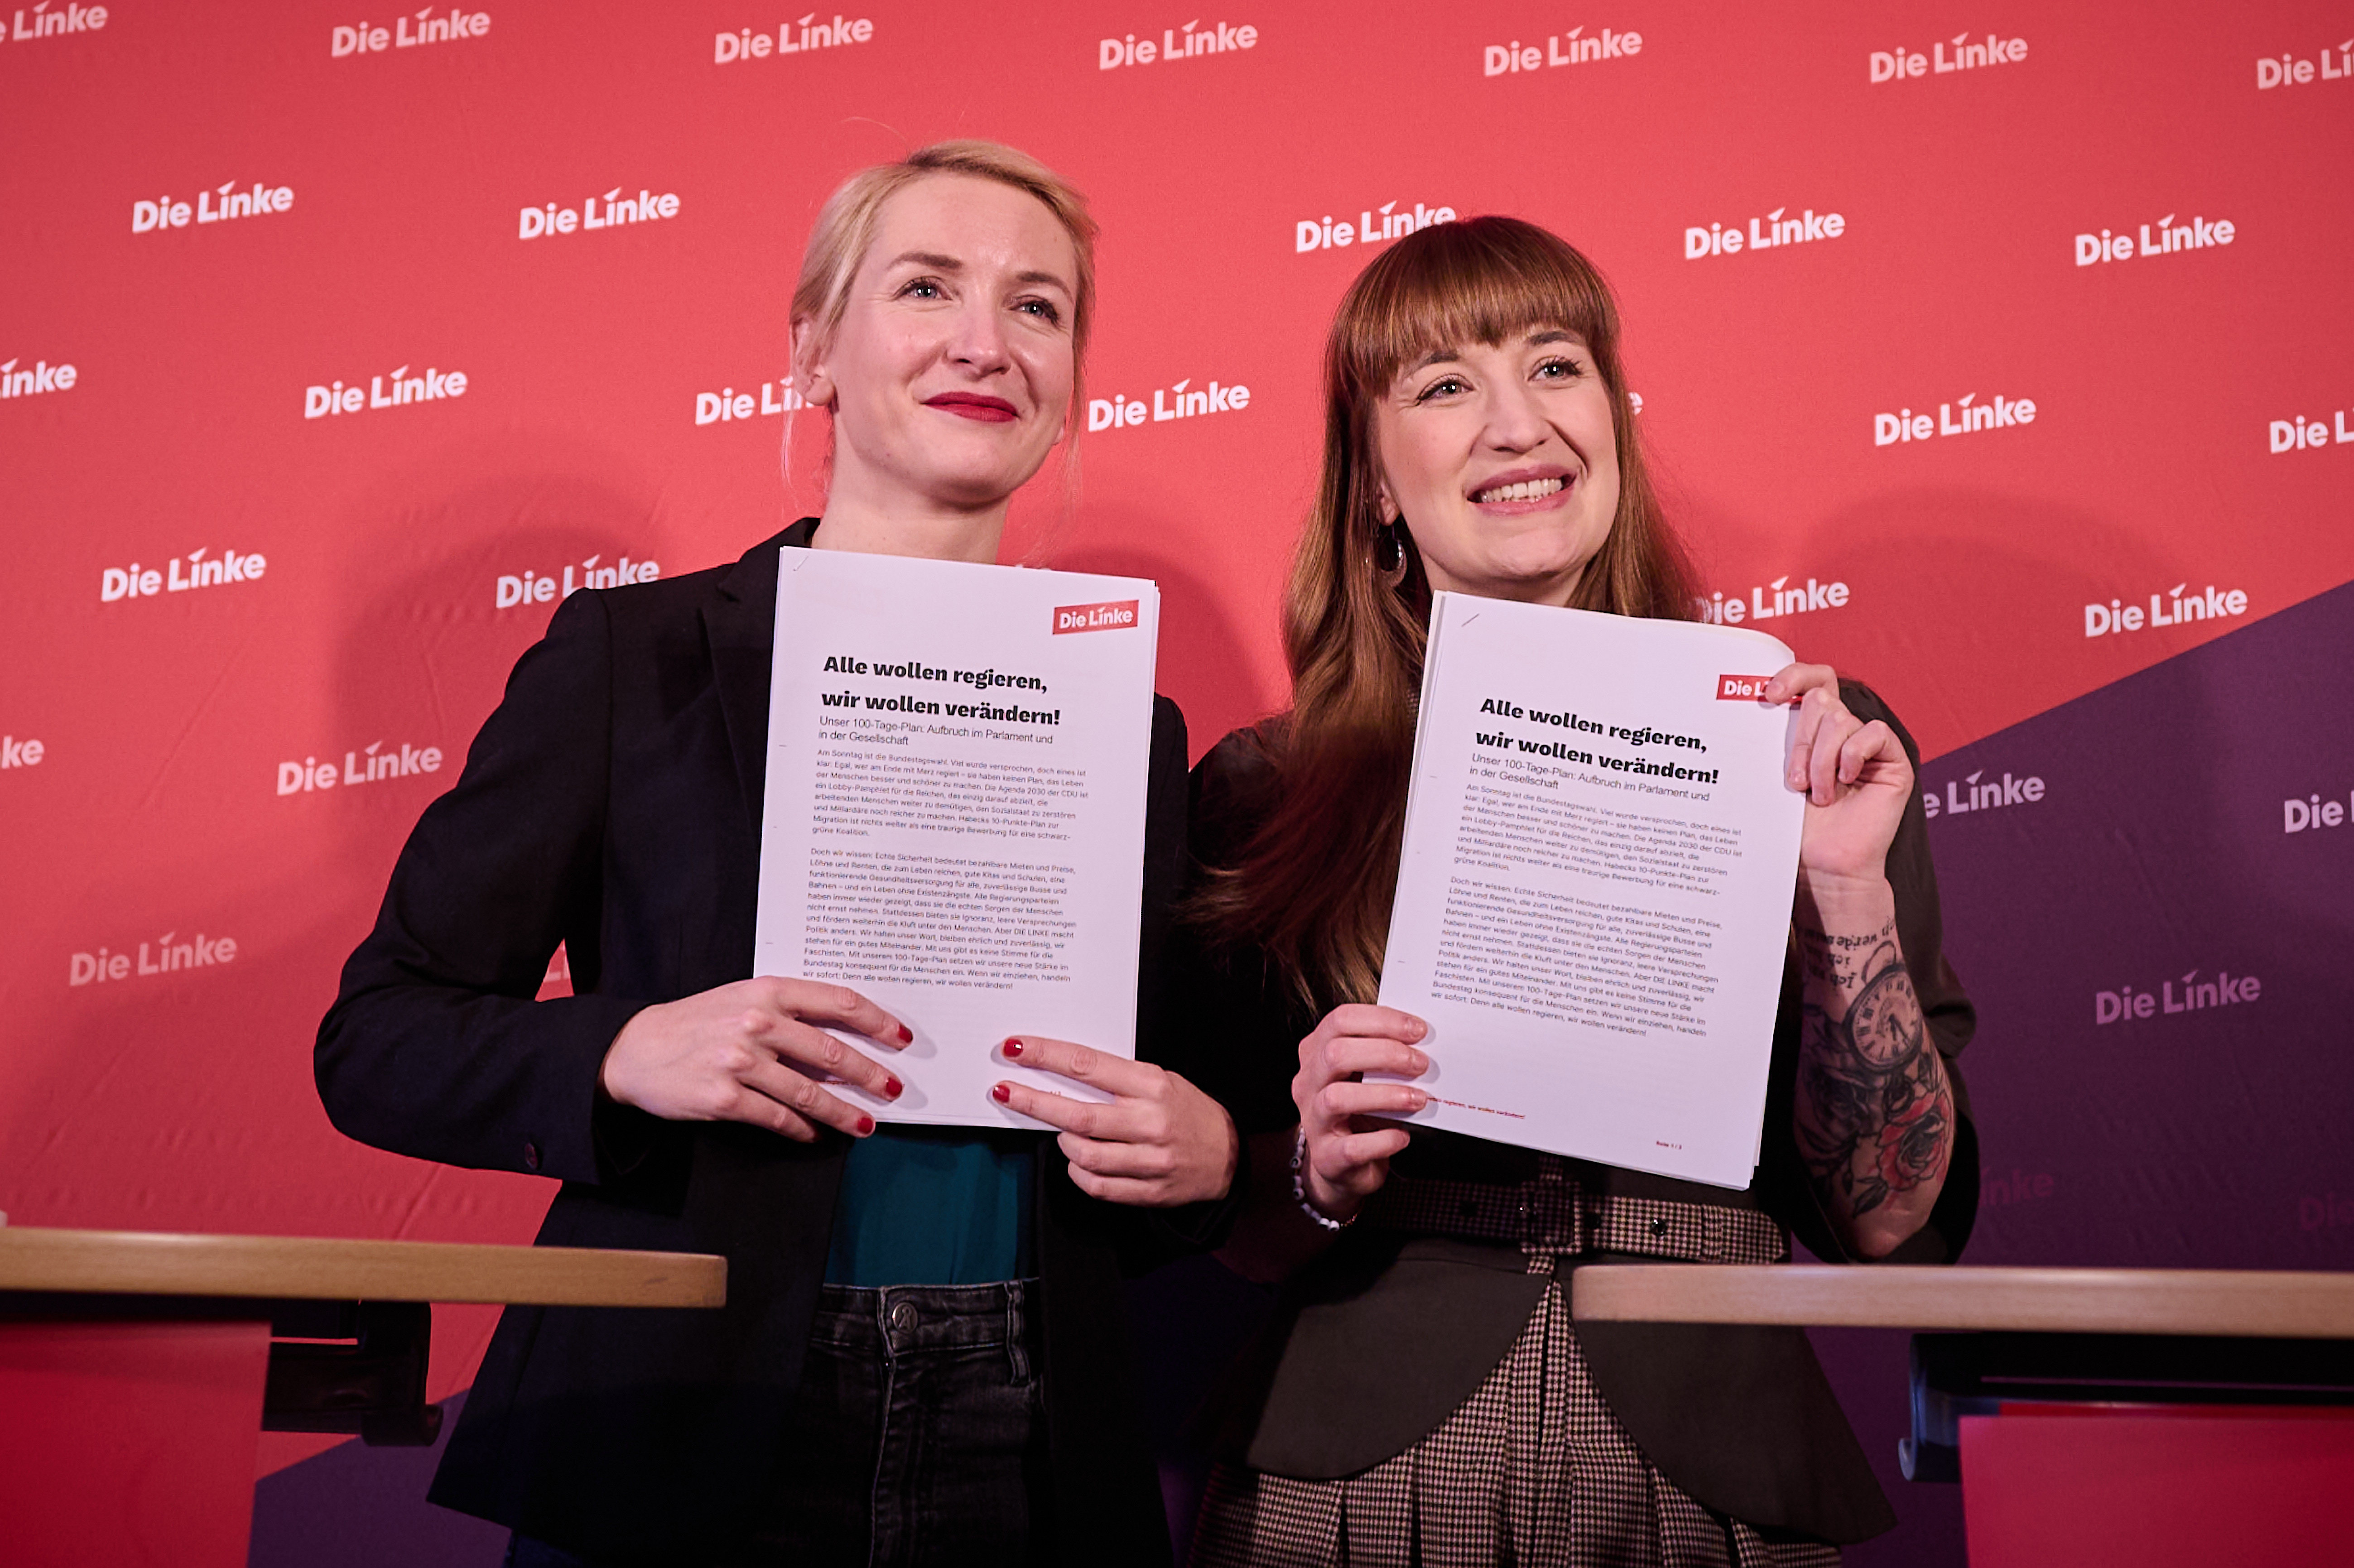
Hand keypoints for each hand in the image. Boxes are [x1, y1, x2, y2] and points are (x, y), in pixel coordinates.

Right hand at [599, 977, 909, 1141]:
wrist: (635, 1049)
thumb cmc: (696, 1023)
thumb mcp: (742, 1000)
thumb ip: (789, 1013)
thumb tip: (843, 1042)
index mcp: (768, 991)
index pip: (838, 1002)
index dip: (877, 1021)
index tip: (901, 1038)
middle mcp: (758, 1023)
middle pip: (832, 1051)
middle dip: (869, 1075)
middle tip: (892, 1091)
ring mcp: (741, 1061)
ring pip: (809, 1092)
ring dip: (842, 1112)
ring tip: (864, 1124)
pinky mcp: (724, 1098)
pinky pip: (777, 1118)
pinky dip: (802, 1130)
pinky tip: (814, 1134)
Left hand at [989, 1037, 1238, 1206]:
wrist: (1228, 1155)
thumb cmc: (1187, 1111)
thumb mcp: (1159, 1080)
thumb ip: (1117, 1080)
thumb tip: (1062, 1073)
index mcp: (1151, 1084)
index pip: (1088, 1065)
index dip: (1046, 1056)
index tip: (1016, 1049)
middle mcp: (1151, 1120)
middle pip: (1078, 1114)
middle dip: (1034, 1101)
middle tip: (1005, 1092)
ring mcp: (1151, 1159)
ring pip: (1085, 1154)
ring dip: (1062, 1141)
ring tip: (1060, 1131)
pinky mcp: (1150, 1190)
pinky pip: (1098, 1185)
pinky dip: (1078, 1173)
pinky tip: (1076, 1161)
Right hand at [1291, 1004, 1430, 1224]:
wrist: (1340, 1164)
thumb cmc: (1359, 1109)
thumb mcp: (1364, 1074)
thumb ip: (1382, 1053)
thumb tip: (1424, 1040)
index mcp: (1316, 1053)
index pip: (1340, 1020)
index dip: (1382, 1021)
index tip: (1419, 1030)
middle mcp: (1307, 1083)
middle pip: (1335, 1054)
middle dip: (1385, 1054)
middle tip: (1422, 1064)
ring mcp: (1313, 1120)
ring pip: (1337, 1098)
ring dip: (1385, 1095)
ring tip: (1418, 1099)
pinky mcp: (1327, 1157)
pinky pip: (1352, 1147)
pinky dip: (1383, 1140)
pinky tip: (1402, 1136)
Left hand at [1763, 662, 1913, 891]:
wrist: (1824, 863)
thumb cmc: (1799, 825)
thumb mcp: (1780, 773)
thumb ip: (1781, 737)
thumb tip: (1768, 699)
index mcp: (1815, 730)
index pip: (1814, 680)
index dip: (1795, 676)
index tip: (1770, 695)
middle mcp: (1843, 732)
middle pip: (1821, 701)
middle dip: (1801, 741)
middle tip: (1795, 781)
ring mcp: (1869, 744)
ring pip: (1840, 719)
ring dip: (1821, 760)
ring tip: (1819, 795)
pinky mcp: (1892, 759)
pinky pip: (1873, 732)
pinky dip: (1852, 757)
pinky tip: (1847, 782)